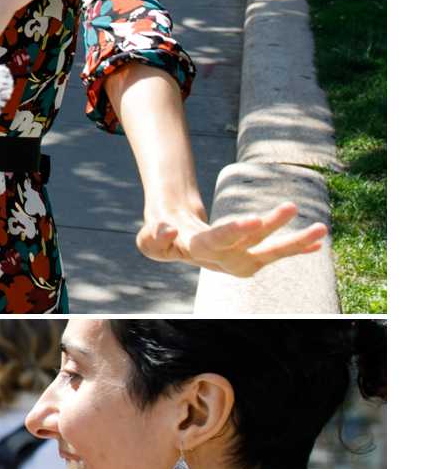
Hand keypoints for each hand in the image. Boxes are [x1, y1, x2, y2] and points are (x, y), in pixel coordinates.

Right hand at [137, 201, 327, 274]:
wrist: (176, 240)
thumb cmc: (163, 237)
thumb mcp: (148, 239)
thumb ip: (154, 237)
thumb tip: (170, 229)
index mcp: (197, 252)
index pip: (216, 242)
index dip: (233, 231)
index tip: (254, 220)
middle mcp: (223, 260)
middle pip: (251, 247)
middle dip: (273, 231)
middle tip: (290, 209)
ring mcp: (239, 260)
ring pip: (269, 251)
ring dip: (294, 241)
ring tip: (321, 228)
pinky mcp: (250, 256)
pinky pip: (275, 254)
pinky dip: (296, 249)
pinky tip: (317, 242)